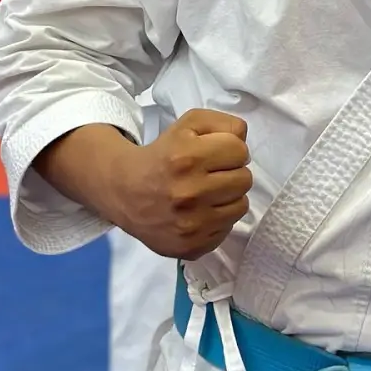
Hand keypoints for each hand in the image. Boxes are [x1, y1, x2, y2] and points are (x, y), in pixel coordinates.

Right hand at [107, 109, 251, 259]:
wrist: (126, 192)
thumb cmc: (163, 154)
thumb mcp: (189, 124)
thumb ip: (223, 123)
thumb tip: (244, 139)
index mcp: (188, 158)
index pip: (240, 151)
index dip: (230, 148)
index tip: (215, 153)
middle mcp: (190, 193)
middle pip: (245, 179)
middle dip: (232, 172)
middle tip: (212, 173)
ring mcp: (191, 225)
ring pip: (241, 206)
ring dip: (229, 196)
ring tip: (208, 192)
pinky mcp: (192, 247)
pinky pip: (227, 229)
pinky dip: (218, 219)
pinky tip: (200, 211)